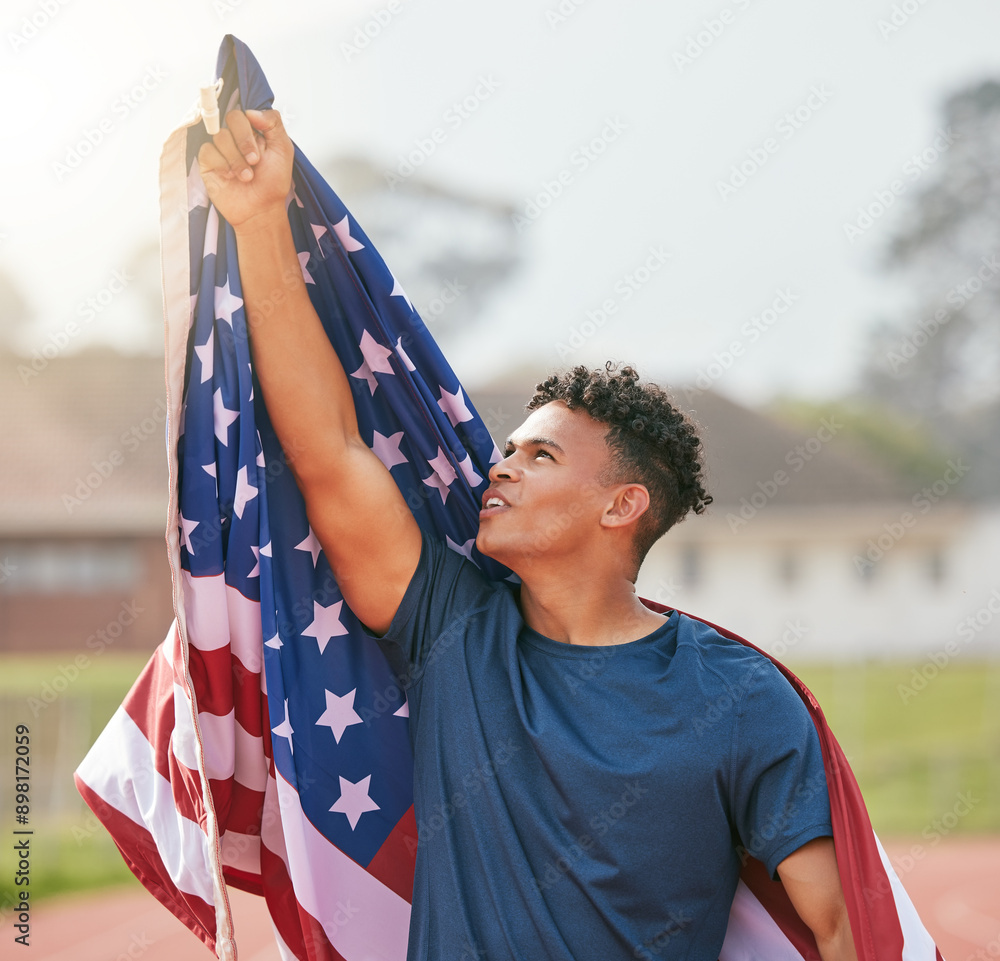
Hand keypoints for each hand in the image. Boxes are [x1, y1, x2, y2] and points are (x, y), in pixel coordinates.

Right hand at [197, 109, 293, 229]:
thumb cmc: (272, 183)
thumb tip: (252, 111)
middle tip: (254, 161)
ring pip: (220, 137)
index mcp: (252, 131)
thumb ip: (273, 123)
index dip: (251, 129)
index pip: (245, 112)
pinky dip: (222, 164)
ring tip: (246, 176)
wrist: (261, 209)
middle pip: (231, 118)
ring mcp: (220, 148)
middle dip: (245, 141)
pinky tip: (230, 176)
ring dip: (236, 159)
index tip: (262, 149)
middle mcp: (235, 137)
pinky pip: (208, 151)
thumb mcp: (283, 150)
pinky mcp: (208, 162)